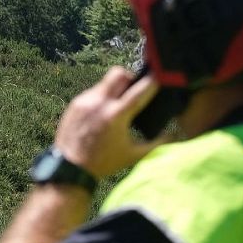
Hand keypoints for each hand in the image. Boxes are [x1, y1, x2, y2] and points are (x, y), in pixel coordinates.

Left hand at [53, 67, 167, 179]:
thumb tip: (174, 134)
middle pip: (119, 74)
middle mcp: (100, 104)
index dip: (152, 81)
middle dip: (130, 78)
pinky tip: (102, 112)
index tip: (160, 76)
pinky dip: (101, 98)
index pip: (140, 89)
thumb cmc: (102, 163)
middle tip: (133, 91)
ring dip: (115, 88)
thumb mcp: (133, 155)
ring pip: (104, 82)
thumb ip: (156, 144)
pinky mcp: (74, 104)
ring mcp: (85, 102)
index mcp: (116, 115)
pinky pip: (92, 92)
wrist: (69, 169)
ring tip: (117, 105)